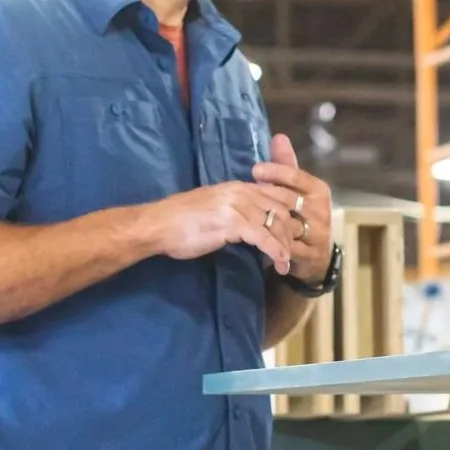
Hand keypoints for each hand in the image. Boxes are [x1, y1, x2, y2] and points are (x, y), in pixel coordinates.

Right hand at [144, 180, 298, 274]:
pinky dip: (276, 252)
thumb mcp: (214, 208)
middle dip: (290, 233)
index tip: (293, 233)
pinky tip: (280, 264)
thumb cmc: (180, 221)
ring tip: (286, 263)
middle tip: (291, 253)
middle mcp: (241, 191)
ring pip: (276, 223)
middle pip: (281, 209)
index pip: (276, 193)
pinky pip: (263, 237)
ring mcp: (237, 206)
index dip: (290, 213)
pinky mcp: (232, 223)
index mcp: (238, 186)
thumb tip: (250, 224)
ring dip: (285, 245)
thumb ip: (235, 210)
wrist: (156, 225)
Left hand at [252, 133, 334, 283]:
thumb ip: (286, 165)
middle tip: (243, 190)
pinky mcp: (311, 254)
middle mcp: (321, 210)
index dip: (276, 171)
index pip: (296, 176)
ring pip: (288, 224)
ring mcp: (318, 233)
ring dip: (265, 221)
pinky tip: (253, 238)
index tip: (255, 169)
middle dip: (267, 196)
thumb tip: (279, 137)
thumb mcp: (296, 189)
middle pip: (290, 199)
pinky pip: (288, 248)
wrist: (314, 254)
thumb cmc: (301, 214)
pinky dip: (270, 243)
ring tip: (244, 216)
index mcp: (318, 190)